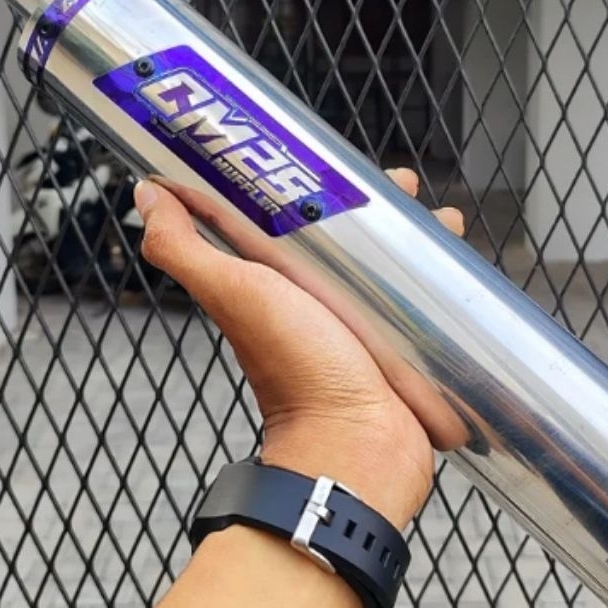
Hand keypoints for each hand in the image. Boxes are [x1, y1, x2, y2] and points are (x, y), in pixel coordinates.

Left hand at [133, 169, 464, 528]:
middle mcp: (319, 298)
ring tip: (441, 217)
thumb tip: (147, 194)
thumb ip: (185, 249)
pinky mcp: (401, 344)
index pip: (293, 216)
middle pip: (351, 237)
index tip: (339, 160)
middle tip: (405, 186)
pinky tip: (460, 262)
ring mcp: (363, 322)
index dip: (315, 185)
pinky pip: (420, 299)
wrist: (357, 446)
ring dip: (415, 235)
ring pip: (391, 263)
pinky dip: (439, 277)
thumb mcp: (236, 294)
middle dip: (378, 205)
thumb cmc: (296, 371)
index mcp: (276, 280)